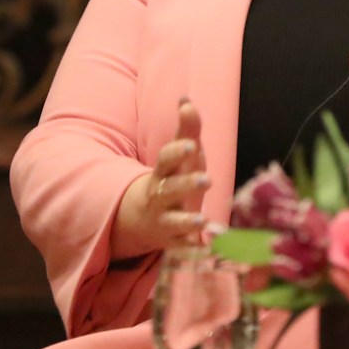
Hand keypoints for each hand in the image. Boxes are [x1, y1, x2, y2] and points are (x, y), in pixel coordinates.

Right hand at [110, 99, 210, 259]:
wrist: (141, 217)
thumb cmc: (171, 178)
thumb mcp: (180, 156)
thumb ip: (187, 130)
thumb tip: (186, 100)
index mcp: (164, 172)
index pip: (167, 159)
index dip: (177, 152)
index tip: (191, 144)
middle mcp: (161, 196)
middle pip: (170, 189)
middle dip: (186, 185)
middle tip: (206, 180)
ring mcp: (165, 220)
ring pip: (174, 221)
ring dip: (188, 221)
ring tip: (203, 220)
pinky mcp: (172, 241)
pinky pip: (182, 246)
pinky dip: (193, 247)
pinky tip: (207, 245)